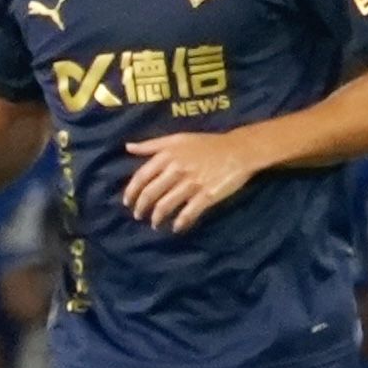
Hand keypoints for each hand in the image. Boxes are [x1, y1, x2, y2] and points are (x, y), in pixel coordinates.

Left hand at [122, 128, 269, 233]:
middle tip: (139, 216)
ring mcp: (192, 184)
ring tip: (155, 224)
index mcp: (167, 156)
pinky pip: (188, 213)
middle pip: (151, 194)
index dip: (131, 192)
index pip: (141, 177)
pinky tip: (177, 228)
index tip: (128, 202)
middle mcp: (176, 170)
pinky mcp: (207, 195)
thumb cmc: (208, 143)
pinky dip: (180, 223)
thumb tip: (128, 147)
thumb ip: (152, 144)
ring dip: (157, 218)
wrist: (239, 150)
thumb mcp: (178, 139)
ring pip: (166, 205)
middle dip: (141, 208)